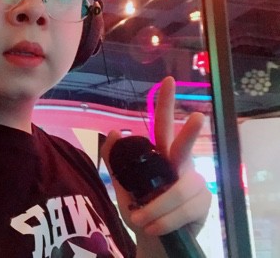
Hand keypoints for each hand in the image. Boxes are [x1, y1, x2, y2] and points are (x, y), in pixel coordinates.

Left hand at [101, 77, 210, 255]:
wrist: (155, 236)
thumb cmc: (141, 205)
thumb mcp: (123, 183)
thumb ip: (115, 159)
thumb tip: (113, 131)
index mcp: (161, 154)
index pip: (163, 124)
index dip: (166, 102)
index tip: (167, 80)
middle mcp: (180, 162)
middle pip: (186, 144)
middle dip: (191, 131)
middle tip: (198, 118)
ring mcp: (195, 181)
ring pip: (178, 189)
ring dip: (156, 208)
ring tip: (140, 219)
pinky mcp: (203, 201)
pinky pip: (183, 209)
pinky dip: (164, 219)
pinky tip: (155, 226)